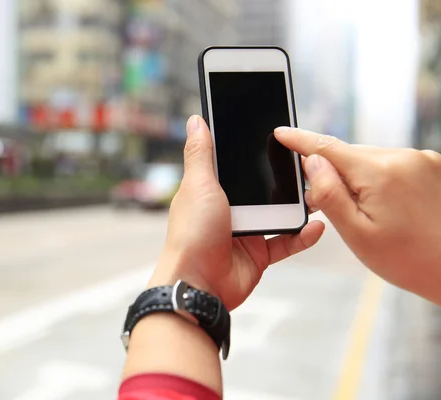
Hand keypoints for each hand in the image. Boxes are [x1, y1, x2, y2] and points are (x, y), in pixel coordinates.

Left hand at [149, 116, 324, 309]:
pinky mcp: (258, 254)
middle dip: (284, 177)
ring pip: (278, 212)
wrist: (198, 283)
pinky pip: (286, 242)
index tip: (277, 134)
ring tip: (319, 190)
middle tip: (309, 163)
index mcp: (212, 190)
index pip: (236, 164)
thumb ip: (201, 153)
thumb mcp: (197, 185)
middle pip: (262, 187)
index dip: (252, 151)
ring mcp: (245, 231)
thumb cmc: (192, 233)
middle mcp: (229, 209)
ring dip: (298, 204)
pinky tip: (317, 225)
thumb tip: (196, 120)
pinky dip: (302, 236)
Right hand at [275, 127, 440, 303]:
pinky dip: (379, 178)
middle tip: (323, 203)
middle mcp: (403, 157)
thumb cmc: (408, 259)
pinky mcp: (433, 166)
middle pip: (349, 154)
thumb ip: (329, 194)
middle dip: (333, 172)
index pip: (328, 147)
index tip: (281, 133)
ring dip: (358, 177)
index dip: (300, 140)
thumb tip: (312, 162)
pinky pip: (392, 164)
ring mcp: (422, 159)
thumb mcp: (356, 233)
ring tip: (367, 214)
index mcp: (380, 173)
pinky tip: (387, 207)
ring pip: (370, 159)